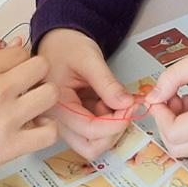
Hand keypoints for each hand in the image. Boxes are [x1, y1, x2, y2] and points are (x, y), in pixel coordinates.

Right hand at [0, 46, 58, 182]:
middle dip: (38, 73)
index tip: (19, 69)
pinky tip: (37, 127)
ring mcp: (7, 118)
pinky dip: (48, 129)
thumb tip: (15, 43)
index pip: (19, 51)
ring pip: (50, 93)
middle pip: (41, 66)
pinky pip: (49, 132)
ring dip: (45, 97)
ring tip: (37, 103)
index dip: (21, 60)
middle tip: (31, 83)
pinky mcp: (12, 145)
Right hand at [38, 28, 134, 159]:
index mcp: (55, 105)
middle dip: (113, 132)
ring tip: (115, 101)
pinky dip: (108, 120)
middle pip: (89, 146)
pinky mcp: (75, 119)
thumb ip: (107, 83)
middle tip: (127, 109)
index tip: (132, 109)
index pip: (88, 129)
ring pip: (93, 142)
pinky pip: (94, 131)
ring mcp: (66, 122)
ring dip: (111, 127)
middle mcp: (57, 120)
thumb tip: (127, 104)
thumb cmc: (66, 46)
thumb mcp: (88, 59)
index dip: (115, 124)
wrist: (57, 40)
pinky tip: (110, 100)